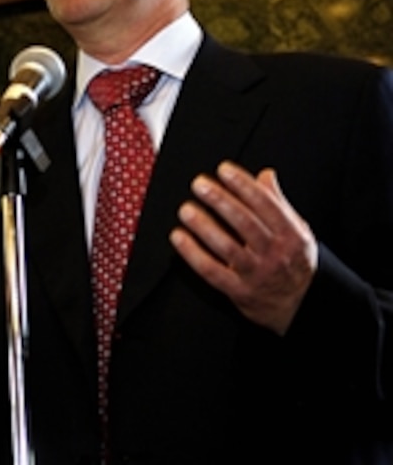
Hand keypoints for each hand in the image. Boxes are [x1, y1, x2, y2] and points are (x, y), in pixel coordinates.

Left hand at [171, 161, 317, 334]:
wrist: (297, 307)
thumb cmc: (292, 262)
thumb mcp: (297, 232)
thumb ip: (278, 203)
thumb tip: (266, 174)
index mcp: (291, 235)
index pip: (266, 205)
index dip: (244, 185)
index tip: (224, 169)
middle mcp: (275, 254)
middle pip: (245, 223)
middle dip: (220, 200)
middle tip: (199, 184)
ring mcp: (256, 274)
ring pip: (227, 247)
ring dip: (204, 226)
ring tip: (186, 209)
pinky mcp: (239, 291)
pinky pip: (212, 271)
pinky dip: (192, 254)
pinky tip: (178, 237)